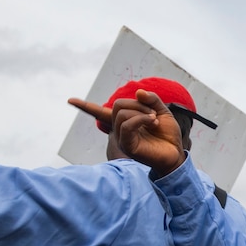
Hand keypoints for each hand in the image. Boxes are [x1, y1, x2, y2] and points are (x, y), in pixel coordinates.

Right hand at [68, 91, 184, 175]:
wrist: (175, 152)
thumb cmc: (167, 135)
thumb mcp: (161, 111)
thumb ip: (150, 99)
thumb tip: (137, 92)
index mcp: (124, 121)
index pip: (99, 113)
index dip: (84, 106)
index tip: (69, 100)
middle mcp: (120, 130)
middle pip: (117, 105)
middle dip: (137, 104)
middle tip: (152, 114)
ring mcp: (122, 138)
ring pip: (122, 114)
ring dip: (142, 112)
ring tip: (154, 120)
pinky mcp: (127, 145)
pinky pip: (127, 125)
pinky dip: (141, 118)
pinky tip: (151, 122)